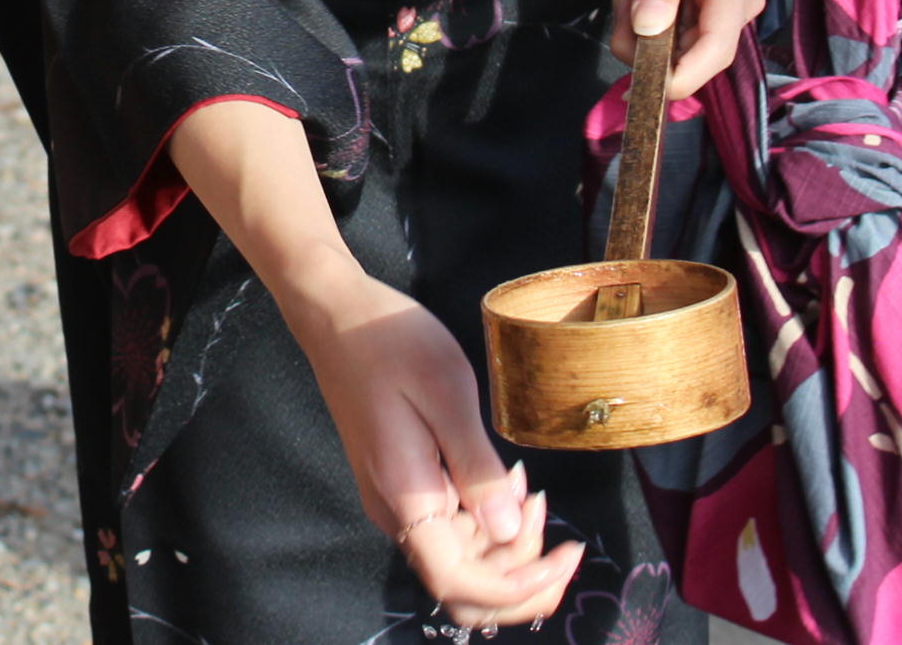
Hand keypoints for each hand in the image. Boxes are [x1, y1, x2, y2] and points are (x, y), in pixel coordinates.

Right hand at [277, 262, 585, 624]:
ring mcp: (394, 502)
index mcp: (406, 495)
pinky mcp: (399, 486)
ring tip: (533, 491)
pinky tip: (505, 481)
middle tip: (553, 517)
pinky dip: (486, 524)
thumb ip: (476, 468)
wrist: (335, 315)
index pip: (461, 583)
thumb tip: (508, 531)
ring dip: (506, 547)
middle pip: (462, 587)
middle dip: (520, 574)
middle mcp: (395, 513)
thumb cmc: (391, 342)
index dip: (519, 587)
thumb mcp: (447, 394)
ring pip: (458, 562)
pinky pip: (449, 532)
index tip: (566, 555)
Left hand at [613, 0, 819, 98]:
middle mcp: (740, 2)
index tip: (635, 81)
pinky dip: (651, 6)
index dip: (677, 78)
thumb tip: (649, 31)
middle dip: (643, 34)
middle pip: (689, 53)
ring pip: (677, 40)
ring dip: (642, 16)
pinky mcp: (715, 2)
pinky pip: (677, 24)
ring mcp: (730, 4)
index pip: (714, 51)